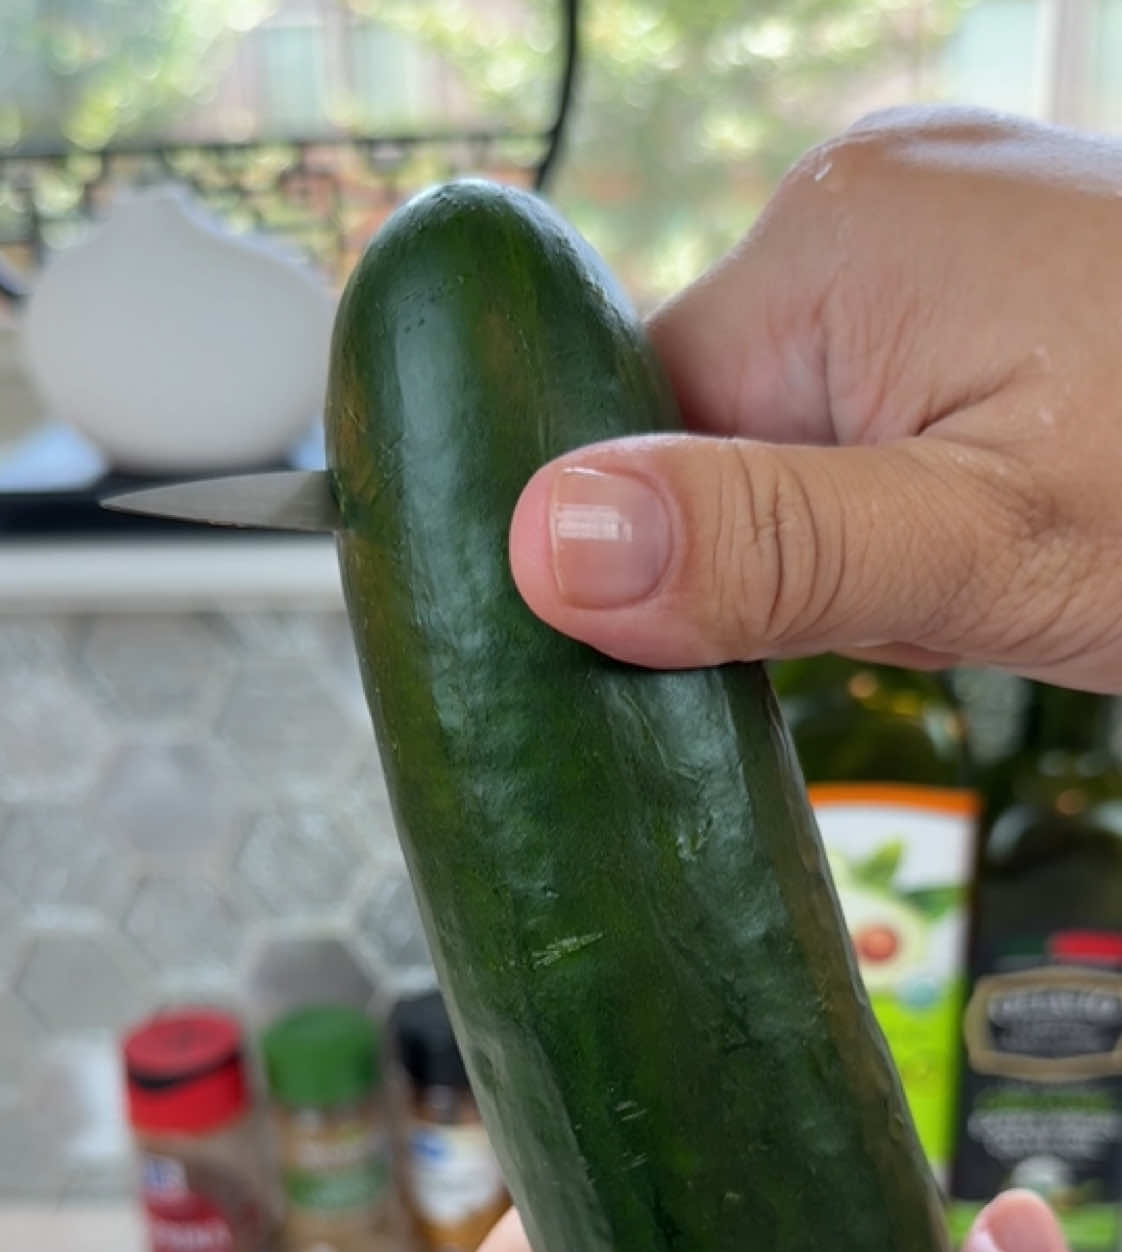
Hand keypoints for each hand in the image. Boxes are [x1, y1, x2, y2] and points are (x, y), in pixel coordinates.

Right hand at [510, 109, 1121, 689]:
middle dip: (798, 547)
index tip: (798, 619)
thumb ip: (766, 549)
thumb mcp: (989, 552)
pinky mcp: (982, 272)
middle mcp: (868, 196)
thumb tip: (542, 546)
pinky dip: (914, 494)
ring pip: (796, 436)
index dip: (688, 552)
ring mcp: (934, 224)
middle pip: (716, 432)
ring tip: (997, 548)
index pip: (634, 422)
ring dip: (864, 533)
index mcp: (834, 239)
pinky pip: (873, 407)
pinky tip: (1013, 509)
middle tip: (938, 587)